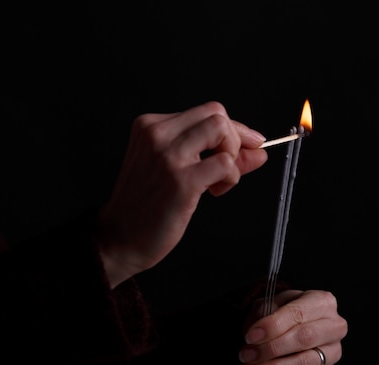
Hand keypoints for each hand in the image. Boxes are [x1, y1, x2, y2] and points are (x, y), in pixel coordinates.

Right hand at [95, 101, 267, 287]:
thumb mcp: (178, 169)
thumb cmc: (147, 205)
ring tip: (217, 181)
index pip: (207, 112)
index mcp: (151, 126)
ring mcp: (168, 155)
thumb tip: (259, 149)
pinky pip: (225, 163)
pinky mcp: (181, 180)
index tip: (249, 146)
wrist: (119, 237)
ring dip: (232, 157)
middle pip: (217, 114)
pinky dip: (231, 178)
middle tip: (227, 167)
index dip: (233, 131)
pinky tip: (214, 192)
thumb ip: (217, 154)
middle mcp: (157, 134)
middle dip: (234, 140)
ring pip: (222, 130)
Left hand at [239, 290, 347, 364]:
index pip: (297, 313)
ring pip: (304, 364)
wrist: (292, 327)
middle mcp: (334, 326)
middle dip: (271, 349)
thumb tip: (254, 333)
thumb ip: (264, 313)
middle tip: (245, 355)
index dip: (272, 326)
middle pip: (304, 339)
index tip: (249, 336)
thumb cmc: (283, 313)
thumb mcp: (272, 303)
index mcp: (322, 302)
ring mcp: (333, 352)